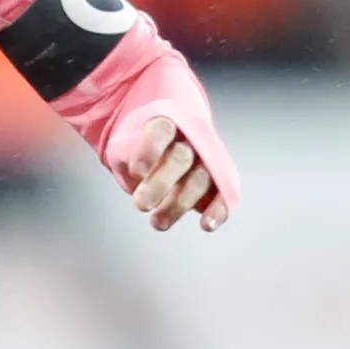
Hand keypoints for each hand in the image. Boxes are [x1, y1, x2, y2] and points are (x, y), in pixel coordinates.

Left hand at [124, 115, 227, 232]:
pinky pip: (225, 193)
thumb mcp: (124, 147)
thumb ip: (126, 158)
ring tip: (157, 223)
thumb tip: (135, 177)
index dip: (149, 151)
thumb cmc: (143, 151)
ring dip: (179, 204)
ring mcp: (208, 159)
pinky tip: (206, 225)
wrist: (168, 148)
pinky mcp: (219, 180)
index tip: (137, 172)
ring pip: (200, 179)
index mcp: (166, 123)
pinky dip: (219, 210)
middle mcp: (191, 139)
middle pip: (181, 158)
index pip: (161, 130)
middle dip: (160, 184)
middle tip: (141, 204)